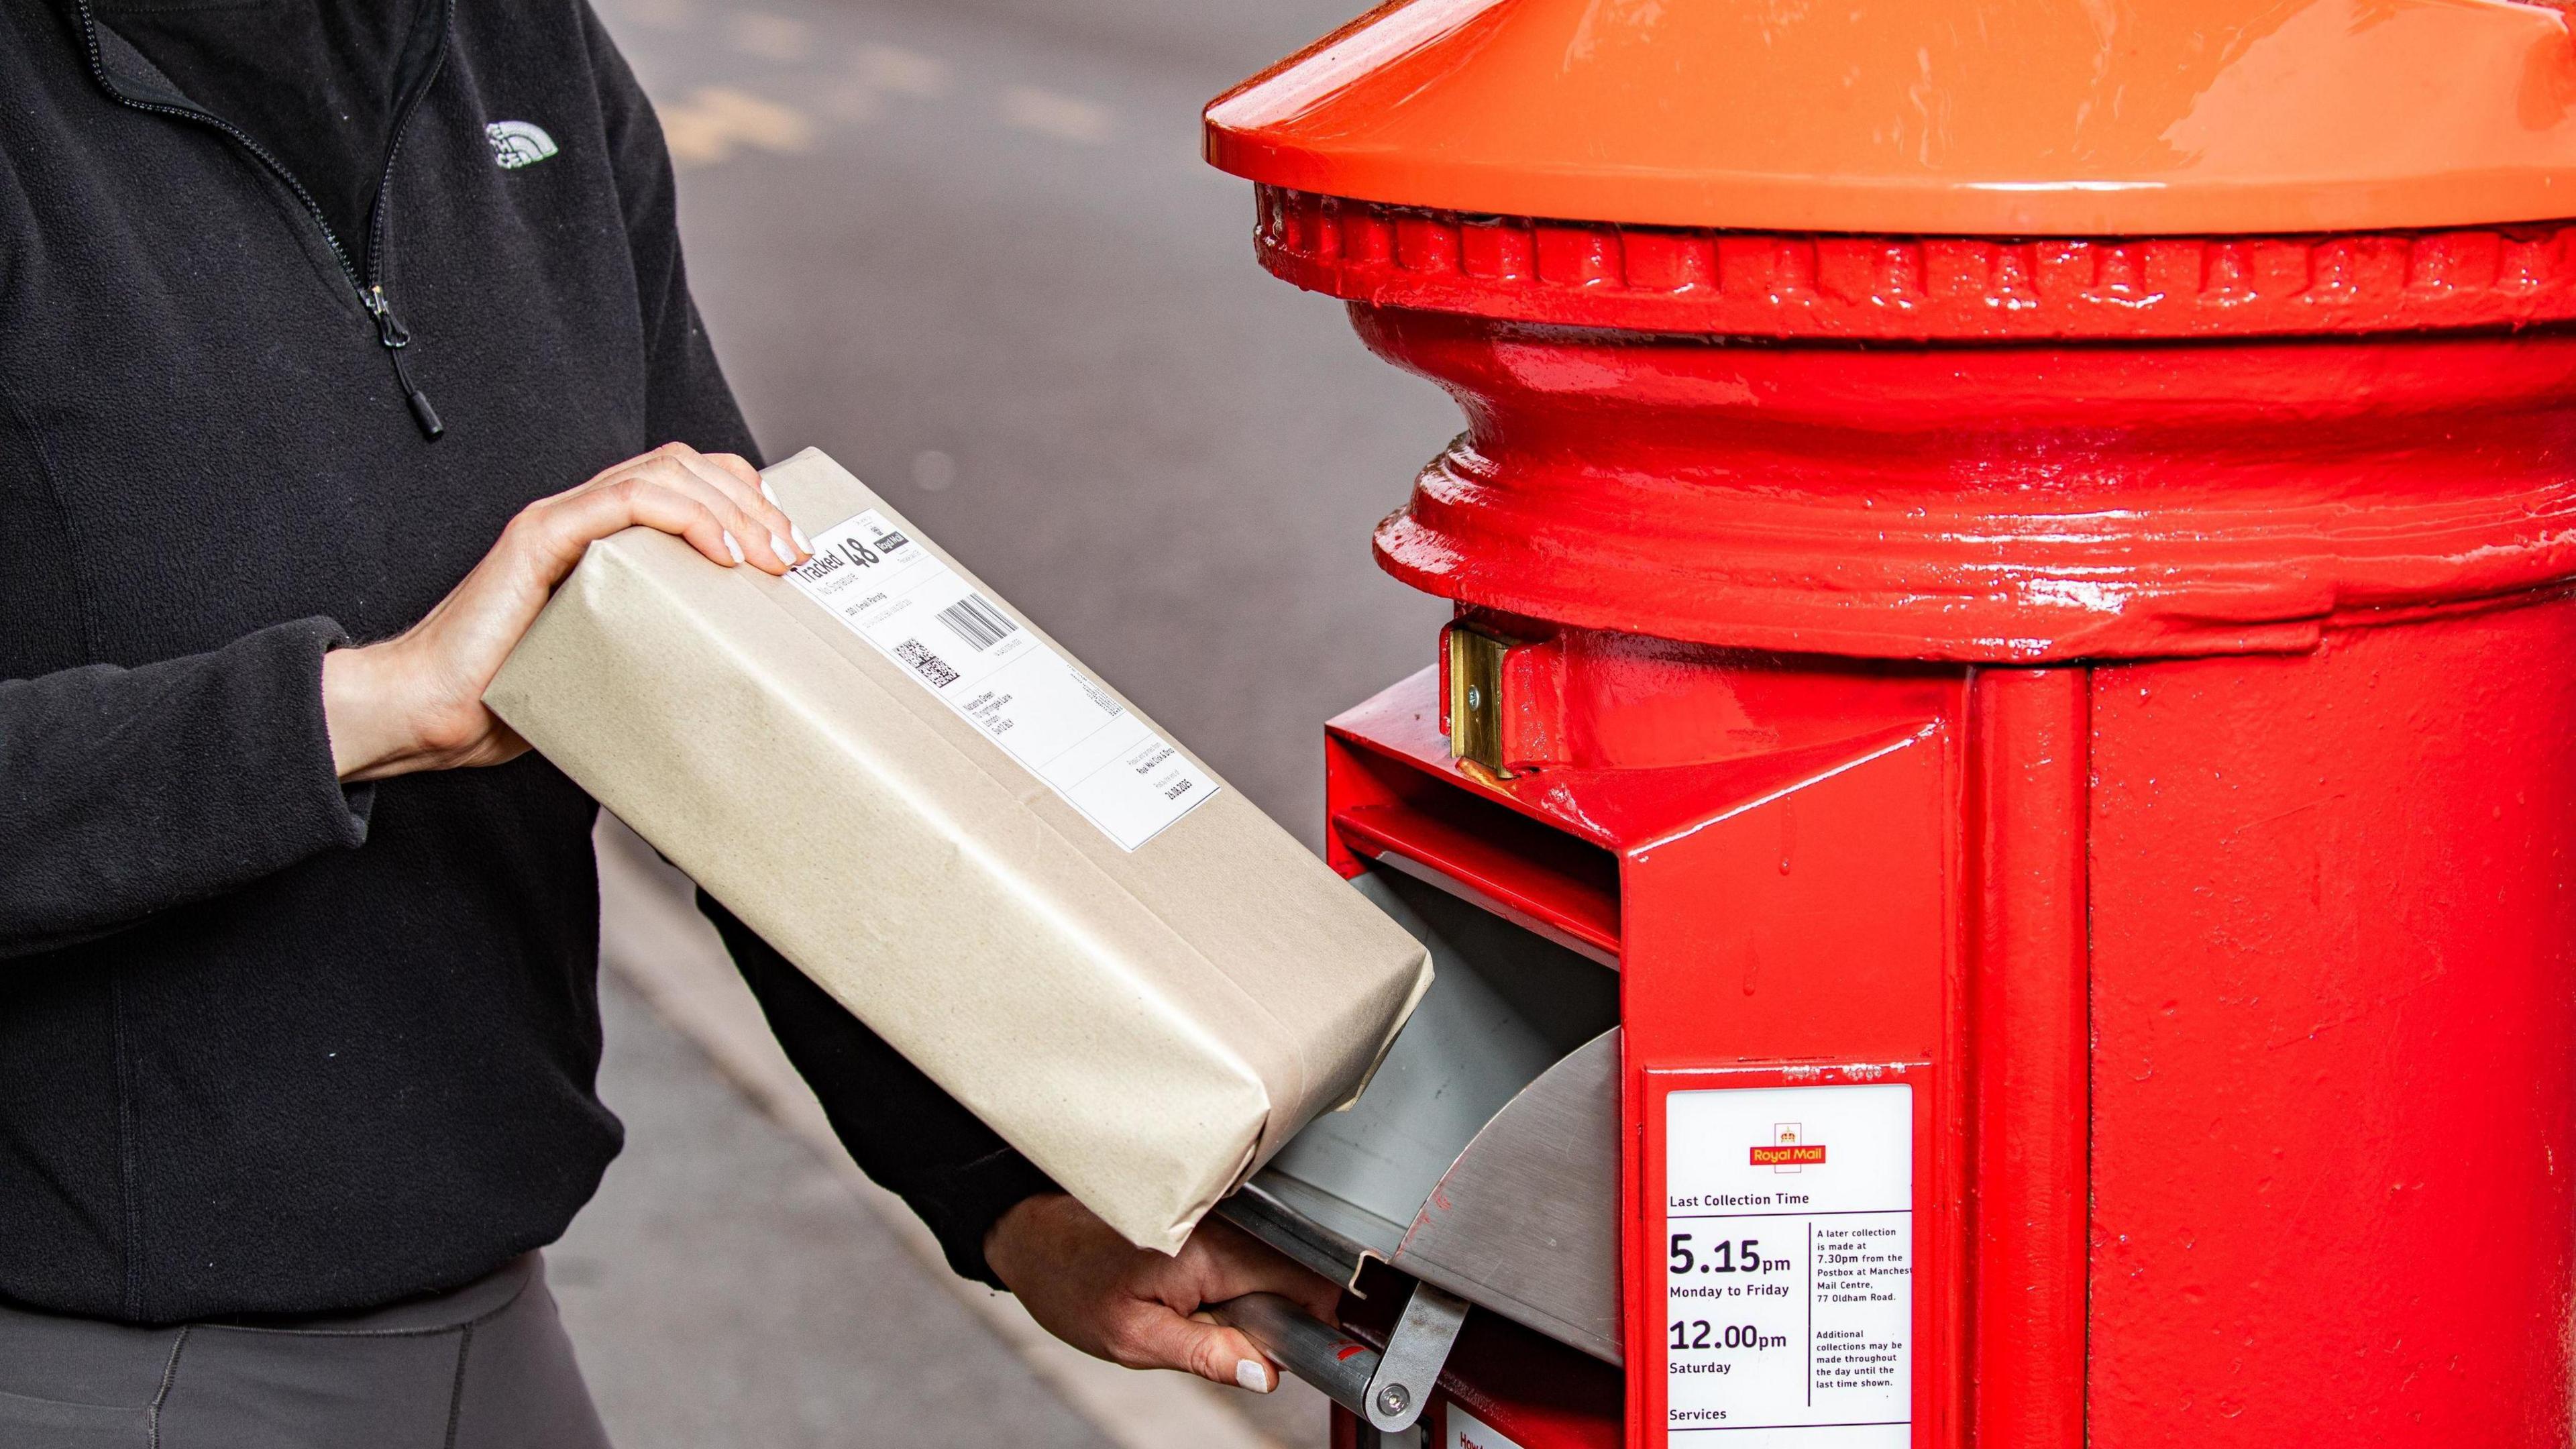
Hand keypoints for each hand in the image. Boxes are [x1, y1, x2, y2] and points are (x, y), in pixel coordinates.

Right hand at [321, 442, 809, 780]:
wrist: (432, 712)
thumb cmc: (516, 696)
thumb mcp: (616, 661)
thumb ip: (662, 643)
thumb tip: (736, 672)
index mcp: (605, 536)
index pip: (690, 481)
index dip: (749, 500)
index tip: (793, 550)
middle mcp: (584, 514)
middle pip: (688, 467)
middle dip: (755, 503)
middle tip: (796, 557)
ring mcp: (560, 519)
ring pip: (664, 474)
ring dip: (732, 507)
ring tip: (771, 555)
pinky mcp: (539, 537)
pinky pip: (622, 501)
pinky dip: (683, 516)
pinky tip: (722, 550)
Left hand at [984, 1193, 1341, 1393]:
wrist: (1033, 1235)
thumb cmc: (1071, 1283)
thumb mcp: (1135, 1339)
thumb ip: (1206, 1354)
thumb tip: (1266, 1373)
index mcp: (1213, 1252)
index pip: (1305, 1281)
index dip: (1322, 1320)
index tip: (1321, 1351)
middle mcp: (1224, 1224)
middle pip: (1296, 1274)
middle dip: (1287, 1317)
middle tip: (1242, 1347)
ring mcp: (1219, 1216)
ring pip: (1276, 1267)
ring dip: (1263, 1303)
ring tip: (1211, 1322)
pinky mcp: (1210, 1218)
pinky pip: (1250, 1256)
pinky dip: (1243, 1286)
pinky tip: (1206, 1301)